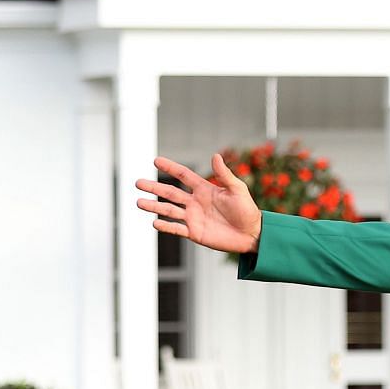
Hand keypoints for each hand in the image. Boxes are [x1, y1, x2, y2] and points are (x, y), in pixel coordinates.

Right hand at [136, 154, 263, 254]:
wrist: (251, 234)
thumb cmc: (247, 210)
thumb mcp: (237, 189)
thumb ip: (224, 174)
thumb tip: (215, 155)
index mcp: (205, 189)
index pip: (183, 175)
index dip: (170, 168)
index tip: (156, 161)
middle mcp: (195, 202)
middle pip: (170, 193)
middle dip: (154, 187)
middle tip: (138, 182)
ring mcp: (193, 217)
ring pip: (169, 210)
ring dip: (154, 206)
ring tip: (139, 202)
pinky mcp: (194, 232)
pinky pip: (176, 228)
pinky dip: (165, 226)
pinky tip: (154, 222)